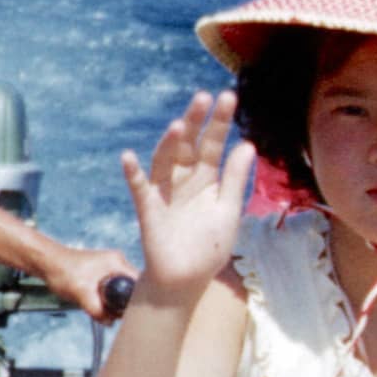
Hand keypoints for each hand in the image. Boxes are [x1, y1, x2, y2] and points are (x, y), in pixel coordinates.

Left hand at [38, 244, 138, 322]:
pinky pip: (110, 294)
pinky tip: (94, 306)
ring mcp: (109, 272)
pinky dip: (104, 303)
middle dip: (121, 305)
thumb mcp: (82, 293)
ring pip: (120, 294)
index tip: (126, 313)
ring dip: (111, 305)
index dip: (135, 300)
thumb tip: (110, 322)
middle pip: (131, 291)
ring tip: (97, 308)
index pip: (139, 283)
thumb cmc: (62, 271)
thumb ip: (97, 310)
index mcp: (117, 263)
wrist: (46, 264)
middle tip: (109, 313)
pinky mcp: (102, 278)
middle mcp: (117, 265)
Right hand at [121, 90, 254, 298]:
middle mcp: (184, 178)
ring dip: (169, 142)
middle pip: (189, 144)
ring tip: (180, 125)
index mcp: (206, 178)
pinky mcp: (149, 209)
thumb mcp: (228, 210)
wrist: (186, 280)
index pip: (214, 144)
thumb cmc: (208, 246)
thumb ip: (234, 179)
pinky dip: (133, 173)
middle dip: (196, 121)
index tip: (229, 96)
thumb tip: (248, 144)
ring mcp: (165, 191)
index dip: (220, 122)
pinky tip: (128, 157)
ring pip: (165, 159)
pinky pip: (139, 188)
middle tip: (204, 97)